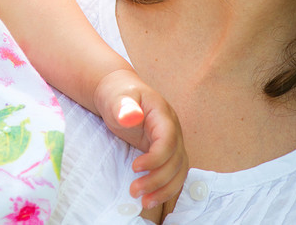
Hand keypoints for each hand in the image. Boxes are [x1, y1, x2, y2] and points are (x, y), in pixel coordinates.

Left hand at [93, 68, 187, 209]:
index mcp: (163, 114)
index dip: (156, 158)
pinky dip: (165, 188)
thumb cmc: (118, 94)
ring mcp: (171, 142)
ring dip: (164, 189)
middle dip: (158, 179)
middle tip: (134, 190)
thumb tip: (131, 116)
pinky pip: (173, 174)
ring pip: (178, 171)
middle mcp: (172, 129)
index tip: (135, 167)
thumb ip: (124, 107)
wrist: (118, 95)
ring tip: (143, 201)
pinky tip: (150, 197)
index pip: (169, 140)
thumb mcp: (117, 98)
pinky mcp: (165, 153)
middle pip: (176, 160)